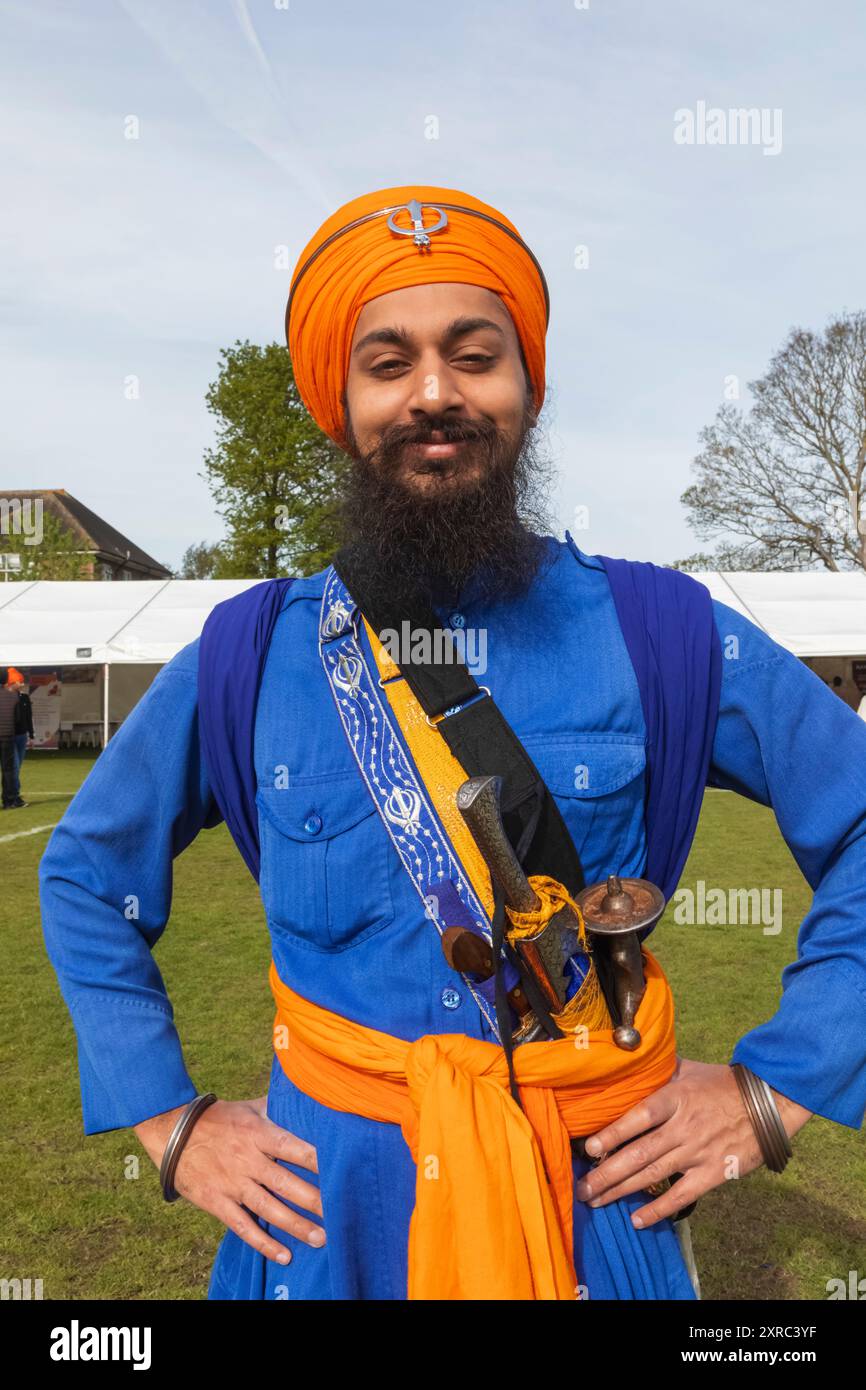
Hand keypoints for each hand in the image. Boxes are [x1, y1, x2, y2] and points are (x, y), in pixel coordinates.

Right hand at [134, 1095, 323, 1265]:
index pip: (293, 1147)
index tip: (340, 1170)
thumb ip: (277, 1109)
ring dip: (295, 1225)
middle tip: (340, 1213)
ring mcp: (232, 1184)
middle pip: (285, 1183)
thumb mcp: (249, 1108)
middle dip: (313, 1200)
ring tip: (321, 1239)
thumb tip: (306, 1099)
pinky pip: (243, 1226)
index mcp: (258, 1134)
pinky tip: (284, 1255)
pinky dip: (263, 1242)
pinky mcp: (217, 1202)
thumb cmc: (218, 1118)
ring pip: (268, 1208)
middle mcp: (248, 1160)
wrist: (172, 1132)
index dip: (316, 1159)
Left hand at [574, 1057, 811, 1227]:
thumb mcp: (688, 1069)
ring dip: (621, 1190)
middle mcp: (682, 1127)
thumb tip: (629, 1064)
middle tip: (582, 1188)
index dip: (613, 1133)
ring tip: (596, 1201)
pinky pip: (681, 1195)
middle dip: (606, 1172)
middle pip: (639, 1152)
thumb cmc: (722, 1083)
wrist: (767, 1101)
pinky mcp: (713, 1172)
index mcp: (674, 1098)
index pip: (638, 1117)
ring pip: (653, 1174)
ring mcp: (697, 1152)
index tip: (589, 1148)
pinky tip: (637, 1220)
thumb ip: (659, 1073)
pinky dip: (658, 1209)